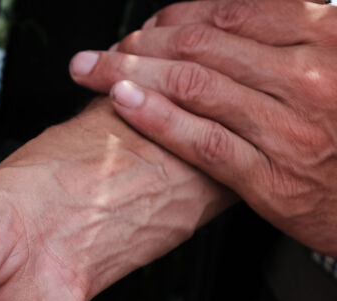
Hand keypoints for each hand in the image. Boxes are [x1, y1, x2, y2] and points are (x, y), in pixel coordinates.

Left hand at [69, 0, 336, 254]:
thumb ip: (288, 37)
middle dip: (140, 43)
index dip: (178, 14)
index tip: (151, 23)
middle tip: (109, 49)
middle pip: (199, 46)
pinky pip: (201, 140)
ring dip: (130, 73)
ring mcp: (287, 128)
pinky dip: (155, 117)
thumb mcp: (336, 65)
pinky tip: (122, 104)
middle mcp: (307, 78)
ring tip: (95, 71)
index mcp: (325, 39)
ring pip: (192, 86)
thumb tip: (228, 18)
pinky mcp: (268, 177)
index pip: (232, 12)